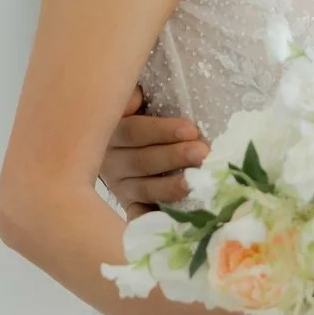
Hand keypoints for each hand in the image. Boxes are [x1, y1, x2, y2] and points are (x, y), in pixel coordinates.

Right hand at [100, 87, 208, 216]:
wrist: (131, 142)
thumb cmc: (145, 113)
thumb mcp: (138, 99)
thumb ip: (132, 94)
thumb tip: (134, 98)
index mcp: (111, 132)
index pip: (133, 132)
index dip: (161, 131)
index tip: (190, 129)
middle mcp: (111, 162)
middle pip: (142, 162)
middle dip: (174, 157)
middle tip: (202, 153)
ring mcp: (120, 186)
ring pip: (145, 189)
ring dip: (171, 186)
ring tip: (195, 182)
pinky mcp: (130, 205)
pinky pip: (140, 215)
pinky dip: (154, 217)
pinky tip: (173, 220)